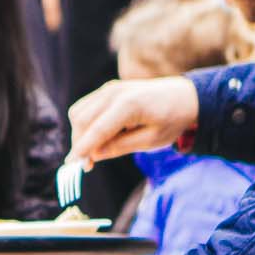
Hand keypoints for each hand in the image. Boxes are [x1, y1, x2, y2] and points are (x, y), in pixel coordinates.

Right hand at [66, 75, 197, 166]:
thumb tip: (94, 155)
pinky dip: (85, 124)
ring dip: (80, 134)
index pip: (97, 129)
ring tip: (95, 151)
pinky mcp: (107, 90)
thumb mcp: (151, 140)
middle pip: (81, 120)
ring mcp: (108, 89)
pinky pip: (85, 108)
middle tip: (87, 165)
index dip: (83, 149)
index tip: (72, 165)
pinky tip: (99, 137)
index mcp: (128, 104)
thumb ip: (120, 147)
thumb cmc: (170, 120)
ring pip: (79, 113)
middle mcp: (114, 92)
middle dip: (79, 143)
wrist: (182, 97)